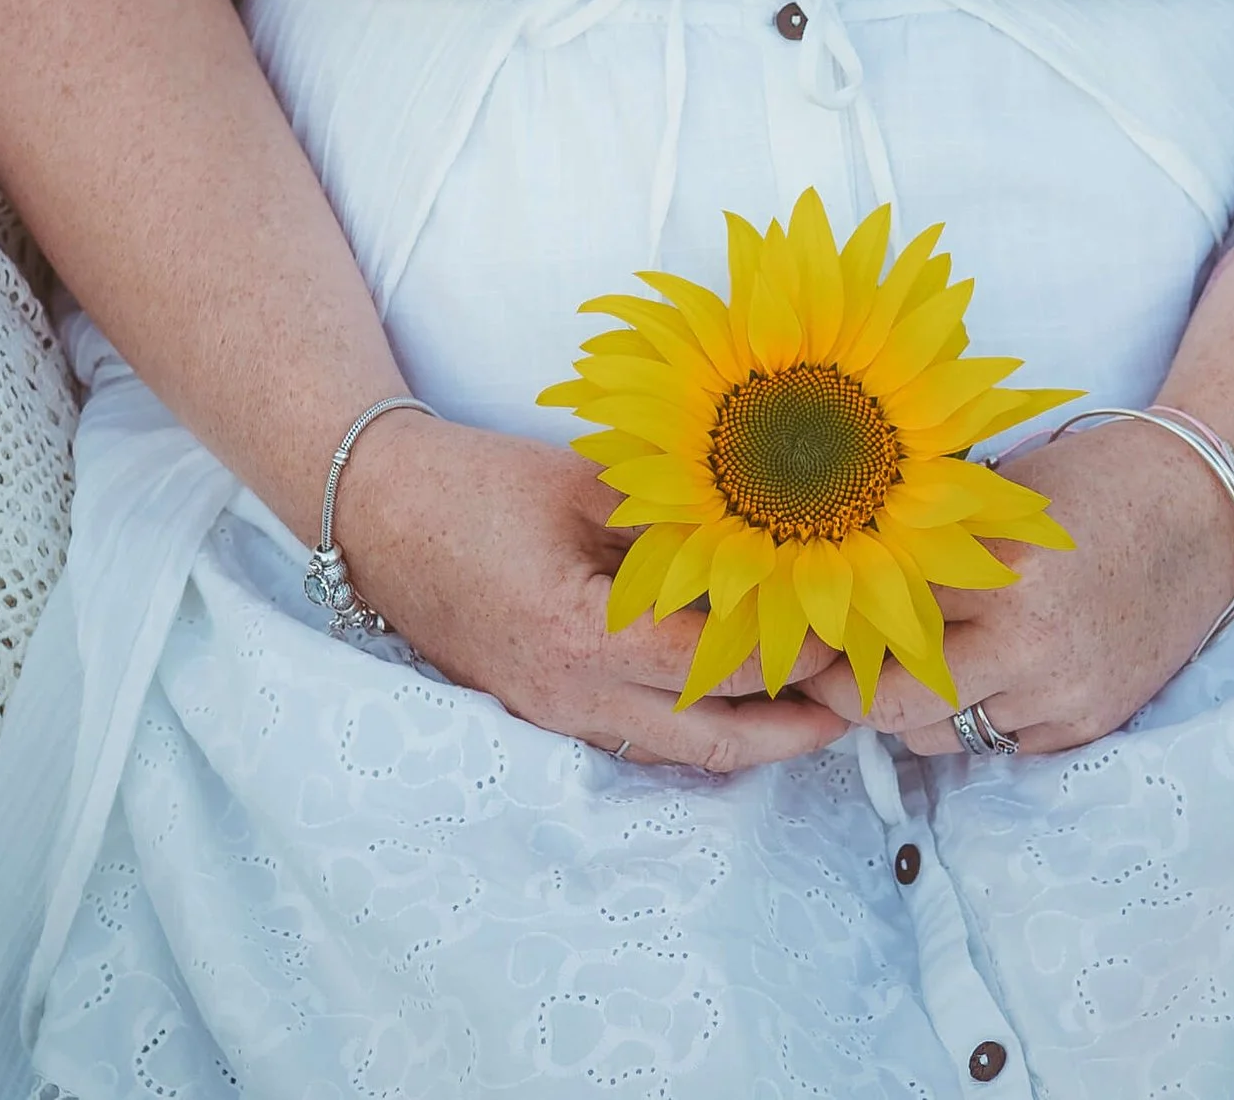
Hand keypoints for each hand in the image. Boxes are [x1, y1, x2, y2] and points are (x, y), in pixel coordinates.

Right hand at [334, 411, 849, 772]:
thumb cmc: (477, 486)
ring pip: (677, 750)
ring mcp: (554, 713)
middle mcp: (571, 695)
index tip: (845, 623)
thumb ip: (673, 514)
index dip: (791, 649)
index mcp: (583, 634)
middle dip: (793, 733)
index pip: (717, 662)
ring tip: (813, 707)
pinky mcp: (545, 707)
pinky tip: (732, 694)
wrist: (377, 514)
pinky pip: (639, 734)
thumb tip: (764, 524)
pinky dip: (696, 724)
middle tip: (856, 704)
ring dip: (749, 735)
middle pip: (711, 741)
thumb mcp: (588, 483)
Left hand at [796, 418, 1233, 756]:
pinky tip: (977, 670)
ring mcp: (1062, 694)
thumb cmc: (1092, 479)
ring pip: (943, 735)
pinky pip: (1000, 742)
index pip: (881, 622)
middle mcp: (1030, 645)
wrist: (1203, 510)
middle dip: (849, 695)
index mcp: (1000, 572)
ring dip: (912, 709)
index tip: (790, 631)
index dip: (829, 629)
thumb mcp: (1000, 492)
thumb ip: (930, 539)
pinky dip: (974, 715)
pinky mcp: (1087, 724)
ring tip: (899, 665)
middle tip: (819, 673)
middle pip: (899, 705)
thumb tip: (838, 570)